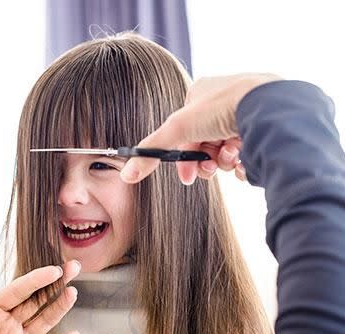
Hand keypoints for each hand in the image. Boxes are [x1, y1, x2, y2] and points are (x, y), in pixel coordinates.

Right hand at [120, 73, 281, 184]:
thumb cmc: (222, 107)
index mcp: (201, 93)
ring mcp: (248, 112)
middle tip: (210, 171)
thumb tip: (126, 174)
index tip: (187, 176)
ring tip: (233, 158)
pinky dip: (246, 161)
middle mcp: (224, 101)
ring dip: (226, 161)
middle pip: (205, 143)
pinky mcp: (268, 126)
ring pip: (227, 149)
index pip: (185, 131)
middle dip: (206, 161)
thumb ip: (151, 152)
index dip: (184, 156)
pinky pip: (250, 151)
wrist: (269, 107)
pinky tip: (248, 160)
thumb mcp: (177, 129)